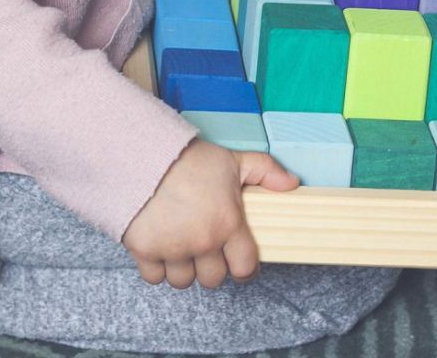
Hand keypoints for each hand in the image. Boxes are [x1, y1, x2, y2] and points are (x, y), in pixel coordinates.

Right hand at [121, 138, 298, 289]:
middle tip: (208, 248)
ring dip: (184, 268)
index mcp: (228, 224)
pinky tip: (162, 246)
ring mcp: (172, 249)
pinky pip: (154, 277)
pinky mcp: (144, 250)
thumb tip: (292, 183)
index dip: (244, 267)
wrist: (147, 155)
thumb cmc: (192, 160)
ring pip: (183, 281)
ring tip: (183, 246)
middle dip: (212, 267)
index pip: (244, 268)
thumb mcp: (235, 160)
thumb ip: (266, 171)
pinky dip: (157, 267)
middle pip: (213, 279)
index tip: (239, 260)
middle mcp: (202, 243)